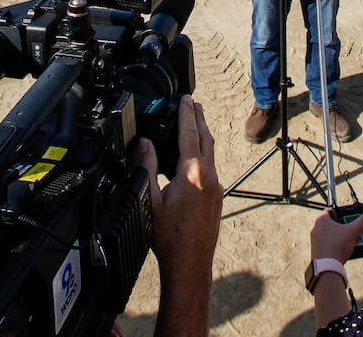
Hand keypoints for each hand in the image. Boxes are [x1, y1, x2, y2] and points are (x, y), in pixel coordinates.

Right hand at [142, 97, 219, 336]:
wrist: (190, 263)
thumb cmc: (169, 237)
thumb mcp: (151, 199)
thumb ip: (148, 168)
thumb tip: (145, 144)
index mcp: (192, 174)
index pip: (190, 134)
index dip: (186, 114)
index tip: (186, 99)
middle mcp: (209, 177)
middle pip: (205, 139)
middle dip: (199, 119)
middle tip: (194, 103)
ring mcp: (216, 187)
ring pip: (210, 153)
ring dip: (203, 135)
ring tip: (196, 123)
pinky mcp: (217, 197)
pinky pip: (212, 167)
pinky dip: (204, 154)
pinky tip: (196, 157)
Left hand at [310, 207, 362, 264]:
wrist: (327, 266)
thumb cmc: (335, 246)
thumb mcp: (352, 232)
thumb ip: (362, 222)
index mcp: (321, 219)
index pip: (332, 210)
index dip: (342, 213)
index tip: (350, 217)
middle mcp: (316, 228)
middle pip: (333, 223)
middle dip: (345, 227)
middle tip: (353, 231)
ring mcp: (315, 239)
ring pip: (331, 234)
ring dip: (341, 237)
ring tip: (351, 241)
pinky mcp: (317, 249)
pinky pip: (328, 244)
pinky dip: (336, 245)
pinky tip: (344, 250)